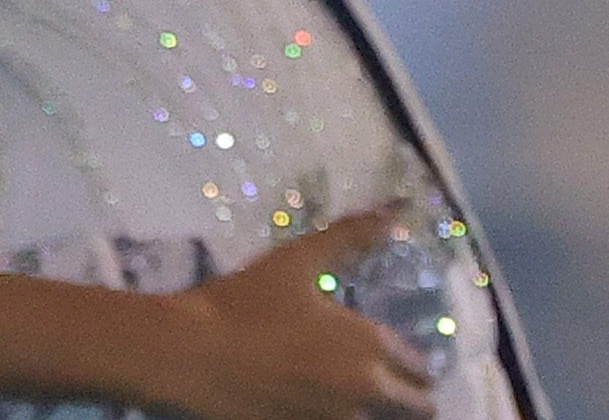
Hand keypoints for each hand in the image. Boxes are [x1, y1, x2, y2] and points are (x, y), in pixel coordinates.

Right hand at [137, 211, 437, 419]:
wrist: (189, 353)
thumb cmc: (243, 302)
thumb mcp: (296, 261)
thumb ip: (351, 237)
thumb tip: (396, 210)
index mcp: (370, 346)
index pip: (419, 368)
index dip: (409, 363)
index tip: (396, 360)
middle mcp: (367, 390)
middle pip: (418, 409)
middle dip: (407, 396)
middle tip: (383, 385)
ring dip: (379, 412)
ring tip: (348, 394)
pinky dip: (343, 417)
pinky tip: (318, 404)